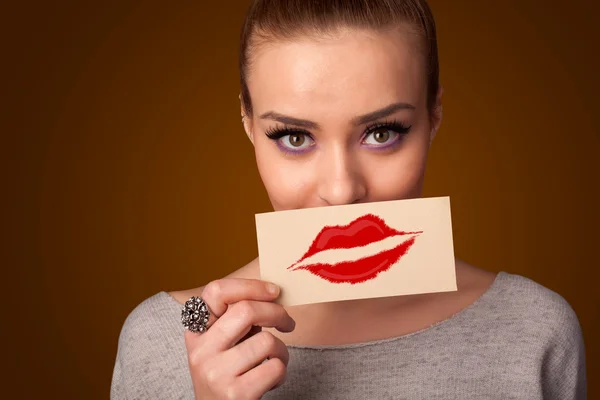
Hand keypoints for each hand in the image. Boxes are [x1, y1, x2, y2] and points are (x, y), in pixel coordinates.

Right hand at [184, 278, 295, 399]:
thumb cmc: (227, 376)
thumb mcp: (221, 345)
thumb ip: (236, 321)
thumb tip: (272, 293)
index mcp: (196, 333)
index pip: (216, 291)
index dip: (250, 286)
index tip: (274, 292)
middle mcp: (201, 351)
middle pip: (246, 310)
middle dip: (276, 313)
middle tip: (287, 323)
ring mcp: (216, 372)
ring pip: (266, 341)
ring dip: (282, 350)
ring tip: (275, 360)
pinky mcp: (235, 394)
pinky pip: (275, 367)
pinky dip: (281, 371)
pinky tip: (270, 380)